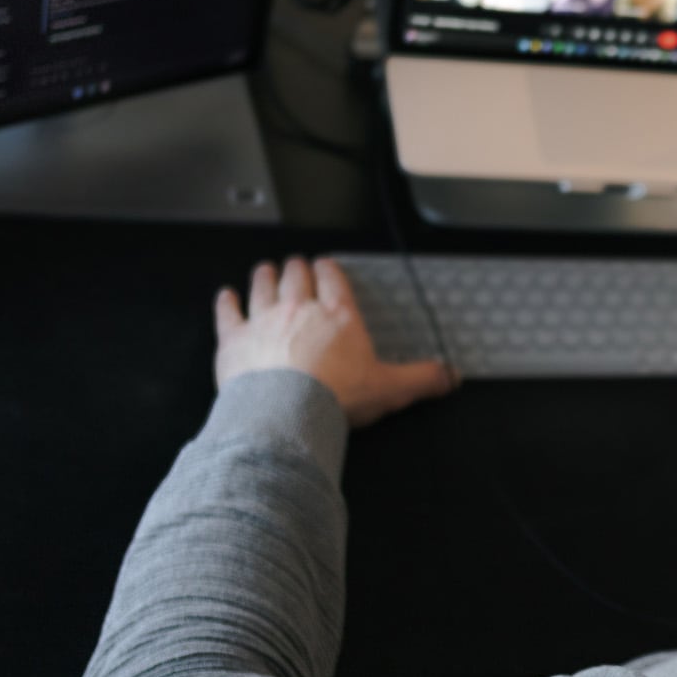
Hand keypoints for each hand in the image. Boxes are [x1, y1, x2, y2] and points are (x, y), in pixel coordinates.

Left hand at [215, 256, 458, 427]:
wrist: (287, 411)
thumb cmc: (336, 397)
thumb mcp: (390, 389)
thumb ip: (421, 379)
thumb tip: (451, 376)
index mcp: (337, 316)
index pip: (333, 281)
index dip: (329, 270)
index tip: (326, 266)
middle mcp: (300, 309)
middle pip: (296, 277)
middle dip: (296, 268)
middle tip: (296, 264)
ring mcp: (264, 320)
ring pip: (262, 287)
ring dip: (264, 276)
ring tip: (265, 269)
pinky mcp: (234, 339)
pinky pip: (228, 313)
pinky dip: (226, 303)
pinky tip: (225, 296)